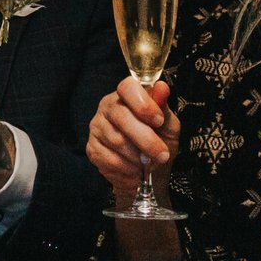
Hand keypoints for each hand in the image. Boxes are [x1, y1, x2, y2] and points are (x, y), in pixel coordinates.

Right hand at [87, 76, 178, 204]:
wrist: (150, 172)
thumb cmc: (160, 142)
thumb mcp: (168, 124)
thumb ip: (163, 107)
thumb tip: (162, 88)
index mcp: (126, 95)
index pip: (127, 87)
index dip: (143, 104)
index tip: (159, 121)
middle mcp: (108, 107)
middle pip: (122, 117)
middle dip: (146, 139)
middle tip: (162, 154)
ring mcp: (97, 127)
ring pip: (117, 140)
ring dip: (138, 156)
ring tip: (149, 163)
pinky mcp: (92, 148)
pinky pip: (110, 158)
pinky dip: (128, 167)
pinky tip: (135, 168)